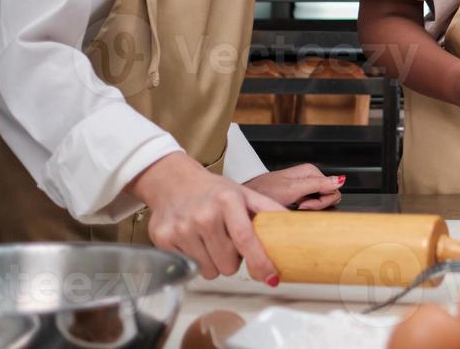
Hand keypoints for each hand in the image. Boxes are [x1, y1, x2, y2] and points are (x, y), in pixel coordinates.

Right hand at [128, 152, 282, 282]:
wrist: (174, 182)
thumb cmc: (214, 191)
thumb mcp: (245, 194)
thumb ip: (270, 211)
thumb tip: (296, 228)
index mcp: (228, 201)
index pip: (246, 239)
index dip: (260, 262)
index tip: (271, 277)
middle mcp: (204, 215)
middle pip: (228, 264)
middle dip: (233, 259)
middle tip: (227, 241)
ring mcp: (181, 228)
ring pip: (209, 271)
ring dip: (214, 262)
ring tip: (211, 241)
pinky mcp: (163, 239)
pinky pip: (189, 268)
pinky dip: (196, 260)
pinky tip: (194, 241)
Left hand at [246, 164, 344, 210]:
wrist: (245, 200)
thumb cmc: (263, 192)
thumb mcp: (293, 189)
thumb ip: (318, 184)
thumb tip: (340, 180)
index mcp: (311, 171)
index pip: (333, 188)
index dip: (321, 201)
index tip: (304, 205)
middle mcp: (309, 178)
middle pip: (329, 195)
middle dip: (317, 205)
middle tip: (299, 208)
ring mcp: (304, 188)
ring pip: (321, 202)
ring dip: (310, 209)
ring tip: (294, 208)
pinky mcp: (298, 196)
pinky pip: (311, 205)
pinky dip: (304, 210)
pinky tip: (293, 210)